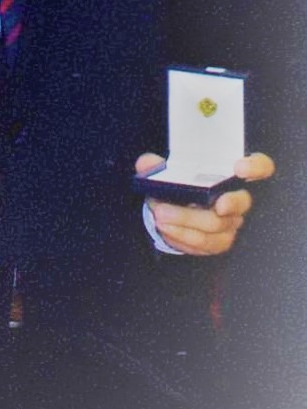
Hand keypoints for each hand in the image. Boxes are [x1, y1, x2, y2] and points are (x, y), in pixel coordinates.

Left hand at [135, 151, 274, 256]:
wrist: (177, 210)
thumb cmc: (181, 185)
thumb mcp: (168, 170)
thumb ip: (158, 165)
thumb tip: (146, 164)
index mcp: (233, 175)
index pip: (261, 167)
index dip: (256, 167)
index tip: (238, 167)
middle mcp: (238, 199)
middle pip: (241, 203)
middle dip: (228, 203)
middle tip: (212, 204)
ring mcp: (231, 223)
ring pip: (215, 226)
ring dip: (186, 221)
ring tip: (161, 214)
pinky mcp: (220, 242)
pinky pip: (204, 244)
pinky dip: (181, 236)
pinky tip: (165, 229)